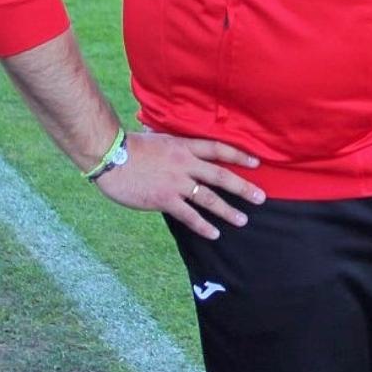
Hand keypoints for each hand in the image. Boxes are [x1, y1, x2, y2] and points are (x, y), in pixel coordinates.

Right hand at [94, 130, 265, 239]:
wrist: (110, 156)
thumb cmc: (130, 146)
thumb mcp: (158, 138)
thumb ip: (173, 143)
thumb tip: (180, 142)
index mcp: (184, 146)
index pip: (218, 149)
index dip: (239, 155)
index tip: (256, 163)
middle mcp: (185, 164)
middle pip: (221, 176)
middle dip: (243, 187)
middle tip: (261, 198)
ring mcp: (176, 183)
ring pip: (209, 198)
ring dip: (228, 210)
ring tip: (243, 220)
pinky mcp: (164, 200)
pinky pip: (189, 215)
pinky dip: (203, 225)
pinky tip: (214, 234)